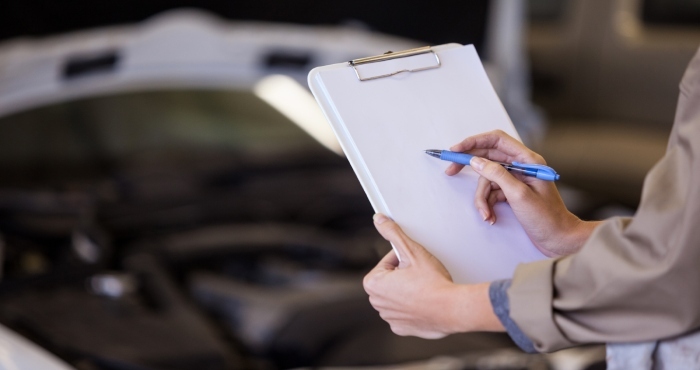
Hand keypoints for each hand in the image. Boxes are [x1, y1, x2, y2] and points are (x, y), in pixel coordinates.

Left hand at [363, 214, 502, 337]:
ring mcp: (389, 317)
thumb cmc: (432, 282)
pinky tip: (424, 302)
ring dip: (407, 290)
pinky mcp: (402, 328)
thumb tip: (379, 220)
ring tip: (424, 288)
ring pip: (397, 296)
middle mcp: (377, 303)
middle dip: (403, 274)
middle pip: (390, 280)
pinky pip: (404, 313)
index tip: (415, 262)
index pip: (386, 262)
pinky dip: (413, 307)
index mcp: (373, 284)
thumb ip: (393, 233)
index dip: (402, 258)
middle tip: (421, 274)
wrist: (452, 309)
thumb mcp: (412, 251)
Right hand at [446, 130, 599, 256]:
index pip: (497, 140)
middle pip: (488, 158)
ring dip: (482, 197)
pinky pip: (492, 192)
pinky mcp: (512, 193)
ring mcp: (516, 180)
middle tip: (451, 171)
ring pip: (487, 180)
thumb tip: (476, 161)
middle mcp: (522, 166)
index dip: (474, 141)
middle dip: (470, 168)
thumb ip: (497, 174)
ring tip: (486, 213)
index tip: (456, 149)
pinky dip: (487, 204)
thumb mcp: (519, 195)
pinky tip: (491, 216)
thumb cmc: (547, 218)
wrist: (559, 239)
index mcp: (528, 160)